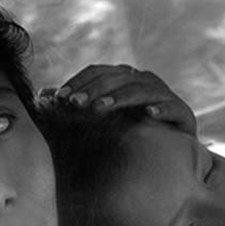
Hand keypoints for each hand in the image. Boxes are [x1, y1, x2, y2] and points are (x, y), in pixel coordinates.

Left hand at [40, 64, 196, 135]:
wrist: (168, 153)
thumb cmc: (126, 131)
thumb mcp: (97, 118)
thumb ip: (74, 103)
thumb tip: (41, 94)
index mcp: (122, 78)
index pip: (98, 71)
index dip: (78, 81)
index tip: (59, 97)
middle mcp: (144, 81)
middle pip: (117, 77)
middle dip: (94, 89)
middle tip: (74, 103)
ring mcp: (165, 96)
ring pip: (142, 89)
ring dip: (120, 98)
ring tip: (100, 109)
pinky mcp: (183, 114)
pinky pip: (173, 107)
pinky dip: (162, 109)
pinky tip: (148, 115)